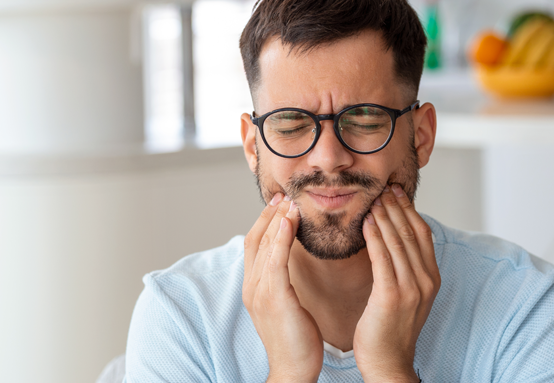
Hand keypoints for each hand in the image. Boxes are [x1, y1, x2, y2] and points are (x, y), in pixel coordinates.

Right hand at [242, 193, 323, 382]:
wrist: (294, 370)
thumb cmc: (295, 339)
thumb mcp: (285, 304)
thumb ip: (282, 281)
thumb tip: (287, 262)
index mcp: (254, 287)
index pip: (254, 244)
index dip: (264, 221)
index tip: (279, 203)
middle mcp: (252, 286)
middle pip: (256, 239)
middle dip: (270, 214)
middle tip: (284, 194)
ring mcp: (260, 292)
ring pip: (265, 245)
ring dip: (277, 219)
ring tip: (290, 201)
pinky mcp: (275, 298)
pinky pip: (276, 260)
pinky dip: (281, 237)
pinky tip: (290, 221)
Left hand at [353, 184, 440, 382]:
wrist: (388, 363)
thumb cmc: (391, 329)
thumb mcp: (407, 295)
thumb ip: (406, 268)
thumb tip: (395, 239)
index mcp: (431, 278)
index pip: (422, 234)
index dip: (410, 210)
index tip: (397, 192)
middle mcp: (425, 280)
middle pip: (411, 233)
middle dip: (397, 207)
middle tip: (384, 187)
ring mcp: (411, 288)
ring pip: (398, 241)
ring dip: (385, 216)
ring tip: (374, 198)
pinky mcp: (391, 296)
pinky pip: (382, 258)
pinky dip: (375, 236)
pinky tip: (367, 221)